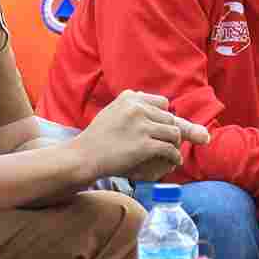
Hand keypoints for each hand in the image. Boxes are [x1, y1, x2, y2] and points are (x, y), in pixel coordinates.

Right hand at [73, 90, 210, 184]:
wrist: (83, 156)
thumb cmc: (97, 138)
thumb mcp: (113, 112)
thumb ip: (132, 108)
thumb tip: (158, 108)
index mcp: (129, 97)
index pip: (162, 103)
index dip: (164, 117)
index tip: (161, 129)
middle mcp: (137, 108)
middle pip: (170, 118)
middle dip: (171, 132)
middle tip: (170, 144)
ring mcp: (141, 126)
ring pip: (174, 133)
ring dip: (175, 144)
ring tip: (173, 153)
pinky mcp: (144, 145)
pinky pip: (169, 149)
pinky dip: (175, 157)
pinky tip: (174, 161)